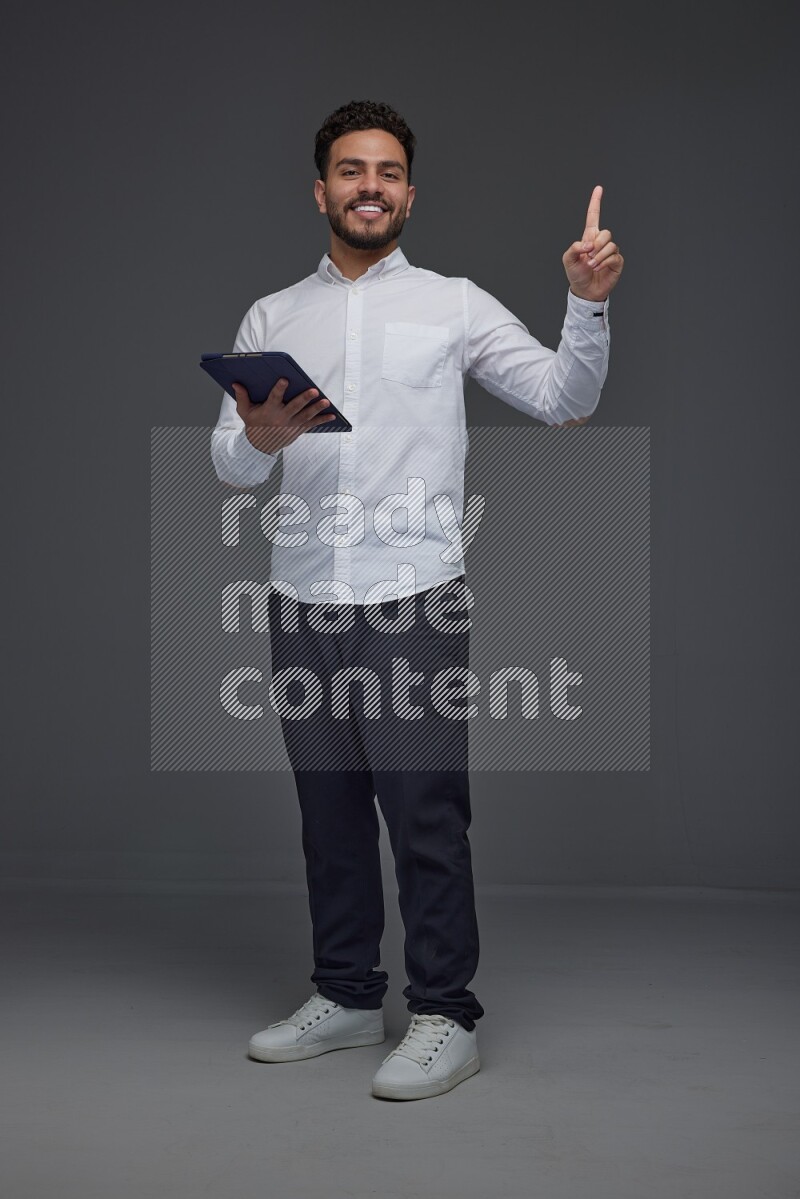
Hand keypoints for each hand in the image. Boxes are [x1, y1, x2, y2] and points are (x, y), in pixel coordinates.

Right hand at [232, 377, 335, 455]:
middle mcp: (281, 418)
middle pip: (294, 407)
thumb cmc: (253, 425)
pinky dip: (322, 420)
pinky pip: (312, 425)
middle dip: (304, 399)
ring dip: (317, 409)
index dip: (279, 389)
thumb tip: (236, 383)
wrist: (260, 446)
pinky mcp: (298, 430)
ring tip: (326, 401)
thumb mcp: (245, 411)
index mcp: (268, 411)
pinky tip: (332, 415)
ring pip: (306, 416)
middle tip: (314, 390)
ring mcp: (291, 425)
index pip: (274, 398)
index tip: (285, 379)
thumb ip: (242, 397)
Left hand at [562, 185, 623, 302]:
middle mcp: (601, 242)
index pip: (594, 216)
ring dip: (598, 256)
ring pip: (610, 245)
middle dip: (596, 245)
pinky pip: (614, 256)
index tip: (599, 188)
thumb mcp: (568, 260)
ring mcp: (610, 252)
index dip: (596, 202)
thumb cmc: (576, 274)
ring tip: (591, 265)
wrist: (585, 291)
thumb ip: (574, 248)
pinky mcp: (617, 262)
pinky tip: (598, 268)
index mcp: (589, 237)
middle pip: (606, 233)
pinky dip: (604, 262)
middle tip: (588, 256)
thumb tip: (588, 244)